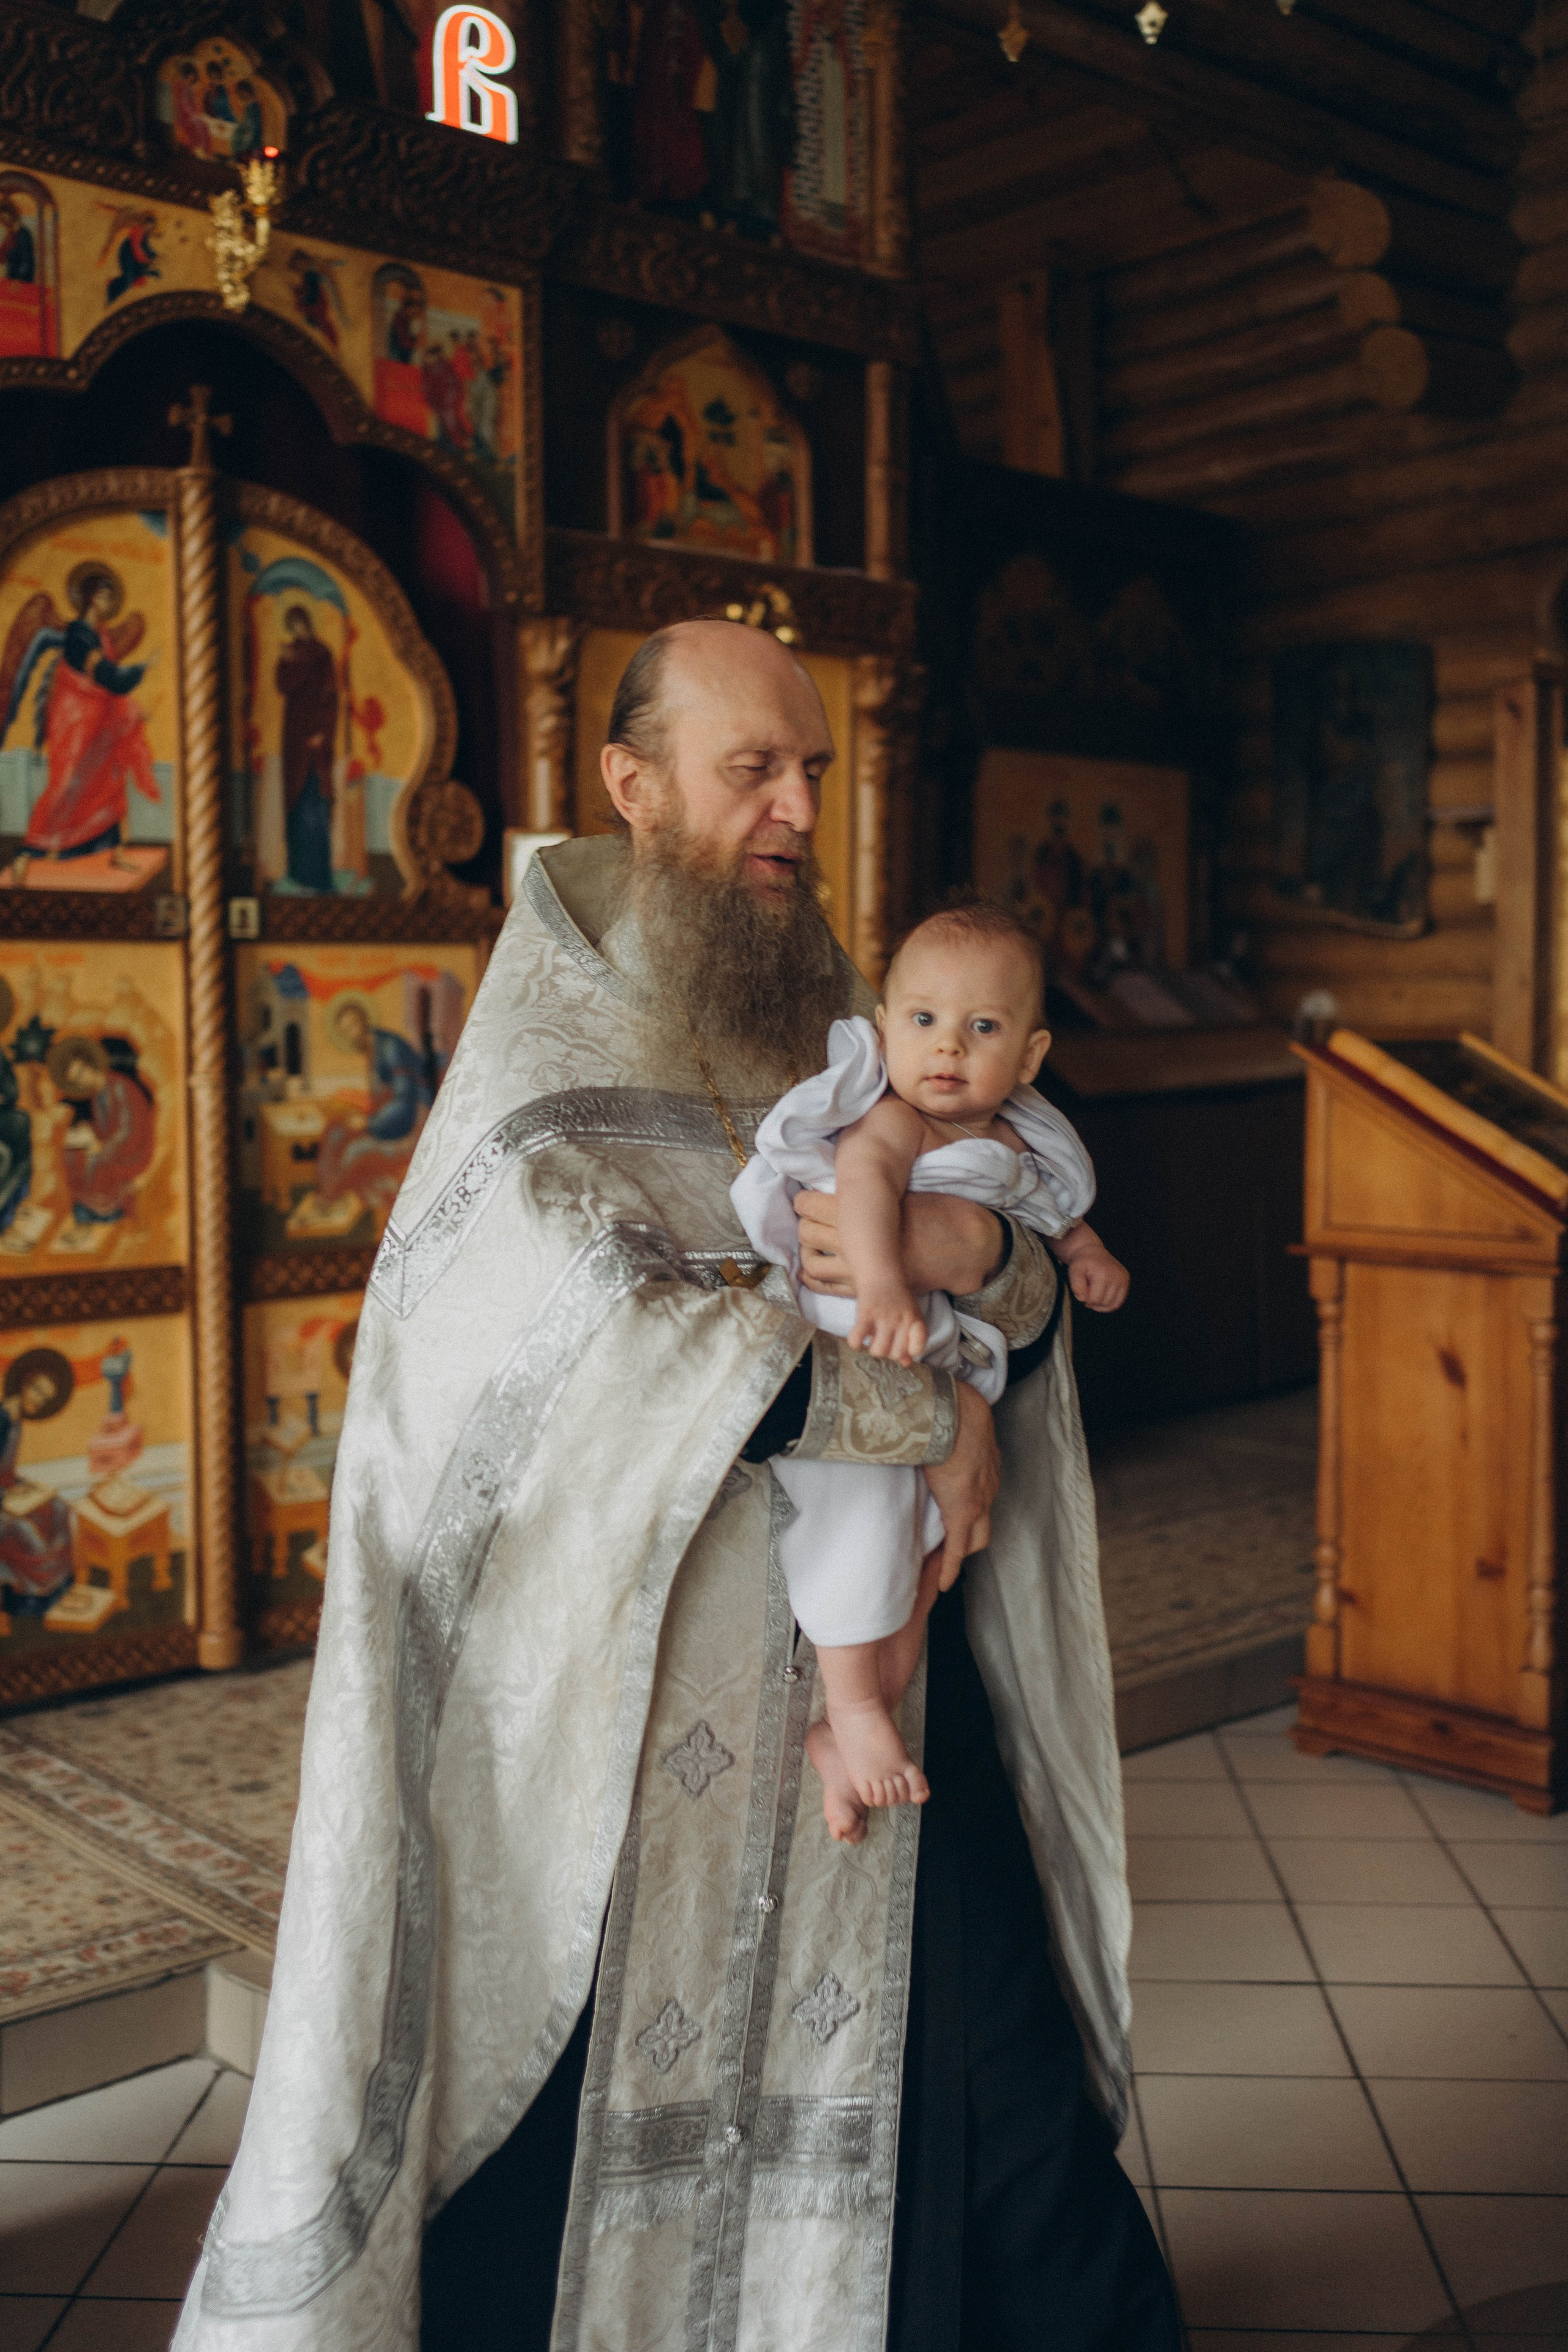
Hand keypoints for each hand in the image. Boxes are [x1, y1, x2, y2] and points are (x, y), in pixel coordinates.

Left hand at [795, 1191, 1002, 1298]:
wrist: (961, 1248)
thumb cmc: (936, 1212)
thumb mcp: (901, 1192)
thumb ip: (868, 1193)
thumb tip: (841, 1182)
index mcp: (862, 1214)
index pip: (810, 1205)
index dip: (803, 1200)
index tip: (806, 1198)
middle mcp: (853, 1245)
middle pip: (806, 1233)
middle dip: (804, 1224)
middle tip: (809, 1218)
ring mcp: (858, 1271)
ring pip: (811, 1262)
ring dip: (806, 1251)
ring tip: (811, 1243)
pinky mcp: (866, 1289)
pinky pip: (825, 1287)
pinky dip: (814, 1277)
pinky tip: (814, 1267)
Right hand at [849, 1285, 927, 1366]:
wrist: (881, 1273)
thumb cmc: (897, 1300)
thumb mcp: (910, 1317)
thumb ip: (911, 1341)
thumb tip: (907, 1363)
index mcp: (914, 1321)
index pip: (918, 1347)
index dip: (911, 1350)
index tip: (905, 1342)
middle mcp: (900, 1320)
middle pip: (895, 1354)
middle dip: (889, 1352)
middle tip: (885, 1340)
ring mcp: (883, 1317)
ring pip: (878, 1351)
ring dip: (873, 1349)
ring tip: (872, 1339)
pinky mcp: (865, 1313)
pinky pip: (857, 1340)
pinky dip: (855, 1343)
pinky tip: (858, 1336)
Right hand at [923, 1381, 998, 1589]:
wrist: (955, 1415)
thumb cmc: (951, 1410)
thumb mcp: (951, 1423)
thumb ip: (942, 1429)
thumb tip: (923, 1422)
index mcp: (985, 1466)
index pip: (981, 1494)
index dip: (971, 1509)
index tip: (959, 1516)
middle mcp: (988, 1486)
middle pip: (986, 1522)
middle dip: (972, 1536)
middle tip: (953, 1545)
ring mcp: (979, 1502)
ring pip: (977, 1536)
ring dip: (963, 1548)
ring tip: (946, 1561)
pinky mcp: (962, 1515)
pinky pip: (958, 1549)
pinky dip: (951, 1567)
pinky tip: (944, 1582)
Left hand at [1067, 1244, 1129, 1312]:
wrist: (1092, 1251)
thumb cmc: (1082, 1263)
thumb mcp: (1073, 1271)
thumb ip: (1076, 1286)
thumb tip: (1083, 1298)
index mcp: (1103, 1274)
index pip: (1094, 1299)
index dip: (1085, 1299)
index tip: (1082, 1290)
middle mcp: (1117, 1276)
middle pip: (1104, 1303)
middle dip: (1093, 1301)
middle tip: (1087, 1290)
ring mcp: (1123, 1278)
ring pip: (1113, 1305)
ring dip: (1101, 1304)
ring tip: (1093, 1295)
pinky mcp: (1126, 1280)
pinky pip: (1119, 1301)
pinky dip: (1109, 1304)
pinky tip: (1101, 1298)